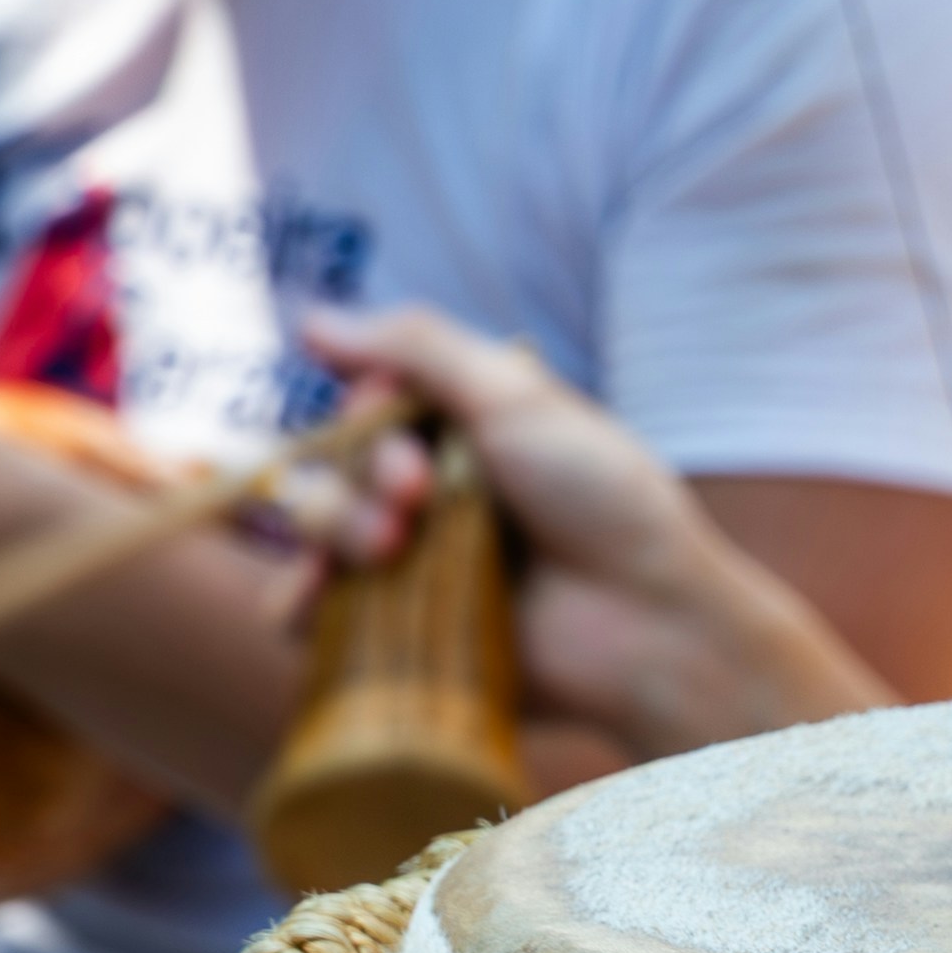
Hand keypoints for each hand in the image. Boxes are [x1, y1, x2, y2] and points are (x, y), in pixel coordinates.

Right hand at [297, 305, 888, 786]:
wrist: (647, 623)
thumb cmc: (601, 501)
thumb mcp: (516, 398)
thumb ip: (417, 350)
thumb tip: (310, 320)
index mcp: (465, 429)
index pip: (367, 403)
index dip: (368, 416)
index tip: (407, 434)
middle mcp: (435, 490)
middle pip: (337, 461)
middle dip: (364, 472)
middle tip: (415, 495)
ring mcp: (416, 562)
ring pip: (318, 528)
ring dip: (336, 526)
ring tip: (392, 549)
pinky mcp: (402, 632)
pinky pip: (314, 613)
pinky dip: (304, 598)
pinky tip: (323, 591)